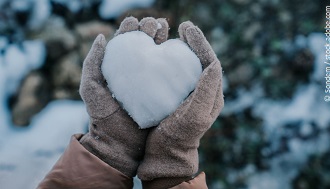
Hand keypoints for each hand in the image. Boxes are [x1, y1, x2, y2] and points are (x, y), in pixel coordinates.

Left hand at [79, 17, 168, 176]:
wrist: (119, 144)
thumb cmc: (103, 117)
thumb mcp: (91, 88)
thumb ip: (92, 63)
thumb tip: (102, 37)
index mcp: (116, 70)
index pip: (124, 44)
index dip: (129, 29)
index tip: (134, 21)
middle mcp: (133, 74)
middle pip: (142, 46)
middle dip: (148, 30)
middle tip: (154, 23)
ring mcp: (148, 83)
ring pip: (156, 55)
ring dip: (161, 38)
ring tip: (165, 27)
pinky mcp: (161, 93)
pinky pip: (167, 74)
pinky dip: (172, 60)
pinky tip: (176, 50)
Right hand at [138, 21, 223, 187]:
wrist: (166, 154)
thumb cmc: (179, 137)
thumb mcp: (195, 116)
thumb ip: (206, 92)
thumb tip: (214, 64)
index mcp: (213, 95)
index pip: (211, 62)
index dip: (200, 43)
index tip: (187, 29)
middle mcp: (205, 92)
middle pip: (203, 60)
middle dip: (195, 42)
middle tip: (184, 27)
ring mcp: (191, 94)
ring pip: (191, 65)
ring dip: (186, 48)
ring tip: (176, 35)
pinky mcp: (178, 96)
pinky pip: (179, 73)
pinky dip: (173, 61)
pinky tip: (164, 54)